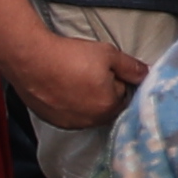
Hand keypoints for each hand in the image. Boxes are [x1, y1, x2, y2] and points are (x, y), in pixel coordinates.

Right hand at [11, 34, 144, 131]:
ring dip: (87, 101)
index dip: (118, 82)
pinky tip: (62, 89)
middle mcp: (91, 120)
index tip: (107, 71)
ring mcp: (71, 123)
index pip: (124, 97)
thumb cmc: (70, 55)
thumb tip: (147, 74)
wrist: (31, 59)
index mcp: (109, 106)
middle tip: (90, 73)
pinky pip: (70, 116)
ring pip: (88, 113)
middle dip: (104, 94)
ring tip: (75, 79)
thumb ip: (131, 67)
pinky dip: (70, 106)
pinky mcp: (54, 121)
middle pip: (107, 109)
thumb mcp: (107, 54)